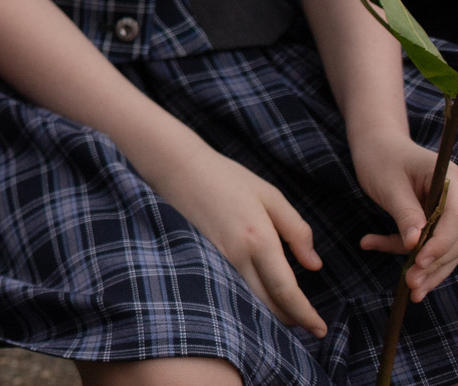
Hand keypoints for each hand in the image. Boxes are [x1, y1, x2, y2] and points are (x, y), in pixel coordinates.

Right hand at [143, 137, 324, 331]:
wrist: (177, 168)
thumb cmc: (228, 178)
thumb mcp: (271, 196)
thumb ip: (297, 231)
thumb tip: (314, 266)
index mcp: (258, 239)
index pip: (286, 290)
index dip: (305, 314)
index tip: (321, 329)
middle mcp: (236, 256)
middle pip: (268, 304)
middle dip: (292, 320)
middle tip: (312, 327)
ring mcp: (217, 260)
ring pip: (250, 300)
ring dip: (272, 312)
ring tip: (292, 316)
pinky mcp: (205, 259)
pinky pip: (234, 288)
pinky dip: (253, 299)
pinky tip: (263, 297)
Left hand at [350, 122, 457, 299]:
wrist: (377, 146)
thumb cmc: (381, 159)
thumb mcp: (389, 184)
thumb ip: (404, 213)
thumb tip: (416, 244)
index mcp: (451, 180)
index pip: (456, 220)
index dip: (440, 244)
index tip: (420, 262)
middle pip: (454, 240)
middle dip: (433, 264)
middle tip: (410, 284)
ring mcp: (451, 212)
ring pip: (445, 249)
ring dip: (425, 269)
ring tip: (406, 288)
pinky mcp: (439, 223)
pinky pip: (431, 246)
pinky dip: (410, 256)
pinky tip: (377, 250)